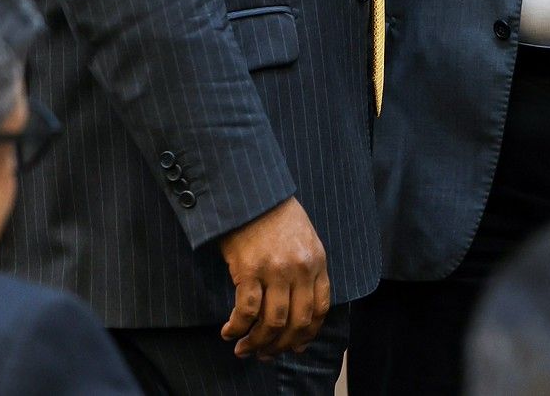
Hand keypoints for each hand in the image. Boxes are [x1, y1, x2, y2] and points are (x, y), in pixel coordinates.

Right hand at [217, 197, 328, 358]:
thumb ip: (306, 270)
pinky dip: (238, 327)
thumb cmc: (277, 216)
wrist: (253, 194)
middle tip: (266, 355)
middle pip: (297, 321)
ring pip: (272, 321)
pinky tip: (229, 332)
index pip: (320, 308)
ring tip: (244, 349)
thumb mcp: (305, 239)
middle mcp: (300, 269)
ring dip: (257, 342)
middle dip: (281, 345)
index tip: (294, 346)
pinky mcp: (249, 270)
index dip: (308, 333)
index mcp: (317, 261)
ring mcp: (276, 270)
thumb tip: (298, 308)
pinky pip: (247, 310)